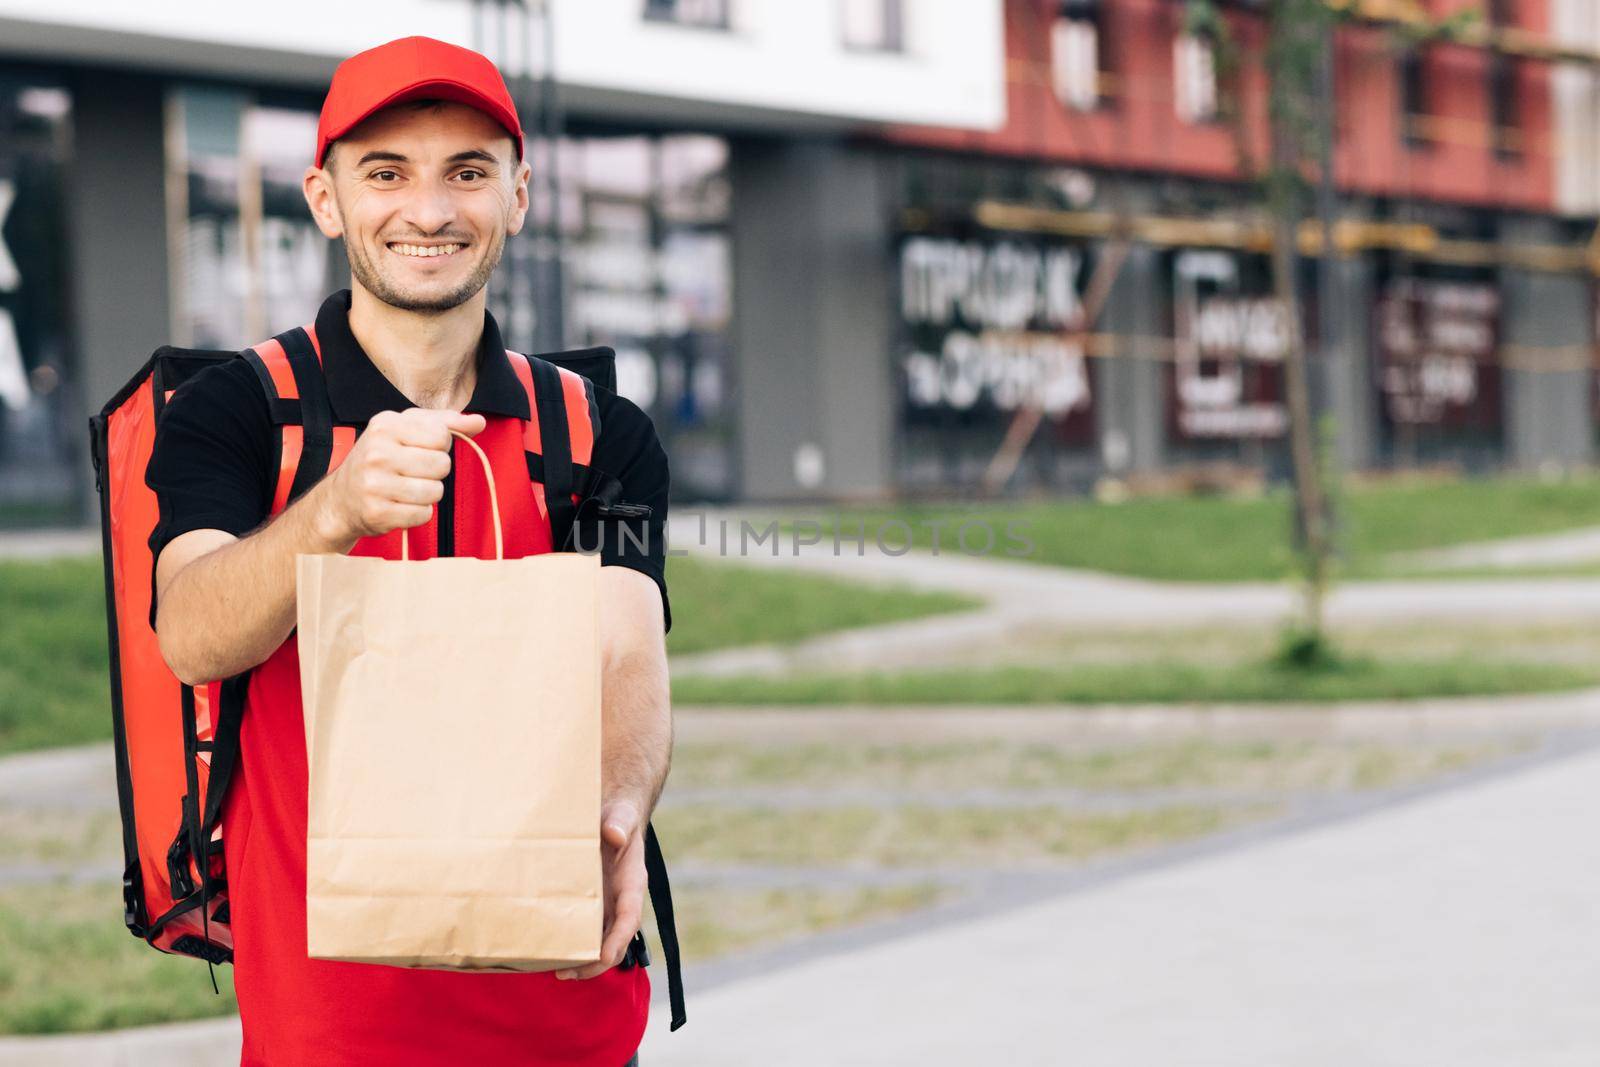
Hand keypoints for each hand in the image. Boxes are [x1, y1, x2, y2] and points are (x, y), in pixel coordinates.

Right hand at [319, 408, 485, 541]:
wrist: (341, 499)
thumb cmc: (382, 459)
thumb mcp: (407, 430)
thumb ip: (445, 422)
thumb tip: (480, 422)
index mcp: (385, 425)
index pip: (441, 435)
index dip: (439, 446)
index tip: (420, 450)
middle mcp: (377, 452)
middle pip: (442, 465)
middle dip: (436, 472)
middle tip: (413, 473)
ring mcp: (374, 484)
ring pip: (435, 492)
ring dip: (429, 494)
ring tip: (407, 490)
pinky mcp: (377, 512)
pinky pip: (423, 515)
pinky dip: (418, 513)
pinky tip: (400, 506)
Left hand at [556, 799, 645, 980]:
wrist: (612, 817)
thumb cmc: (618, 818)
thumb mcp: (621, 817)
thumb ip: (620, 824)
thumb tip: (613, 834)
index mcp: (632, 885)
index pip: (629, 919)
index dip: (618, 940)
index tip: (603, 956)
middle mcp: (620, 903)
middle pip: (613, 943)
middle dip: (594, 963)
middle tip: (566, 973)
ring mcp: (604, 907)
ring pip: (597, 943)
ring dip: (581, 962)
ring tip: (555, 971)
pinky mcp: (588, 906)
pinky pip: (581, 932)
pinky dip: (570, 945)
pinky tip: (548, 952)